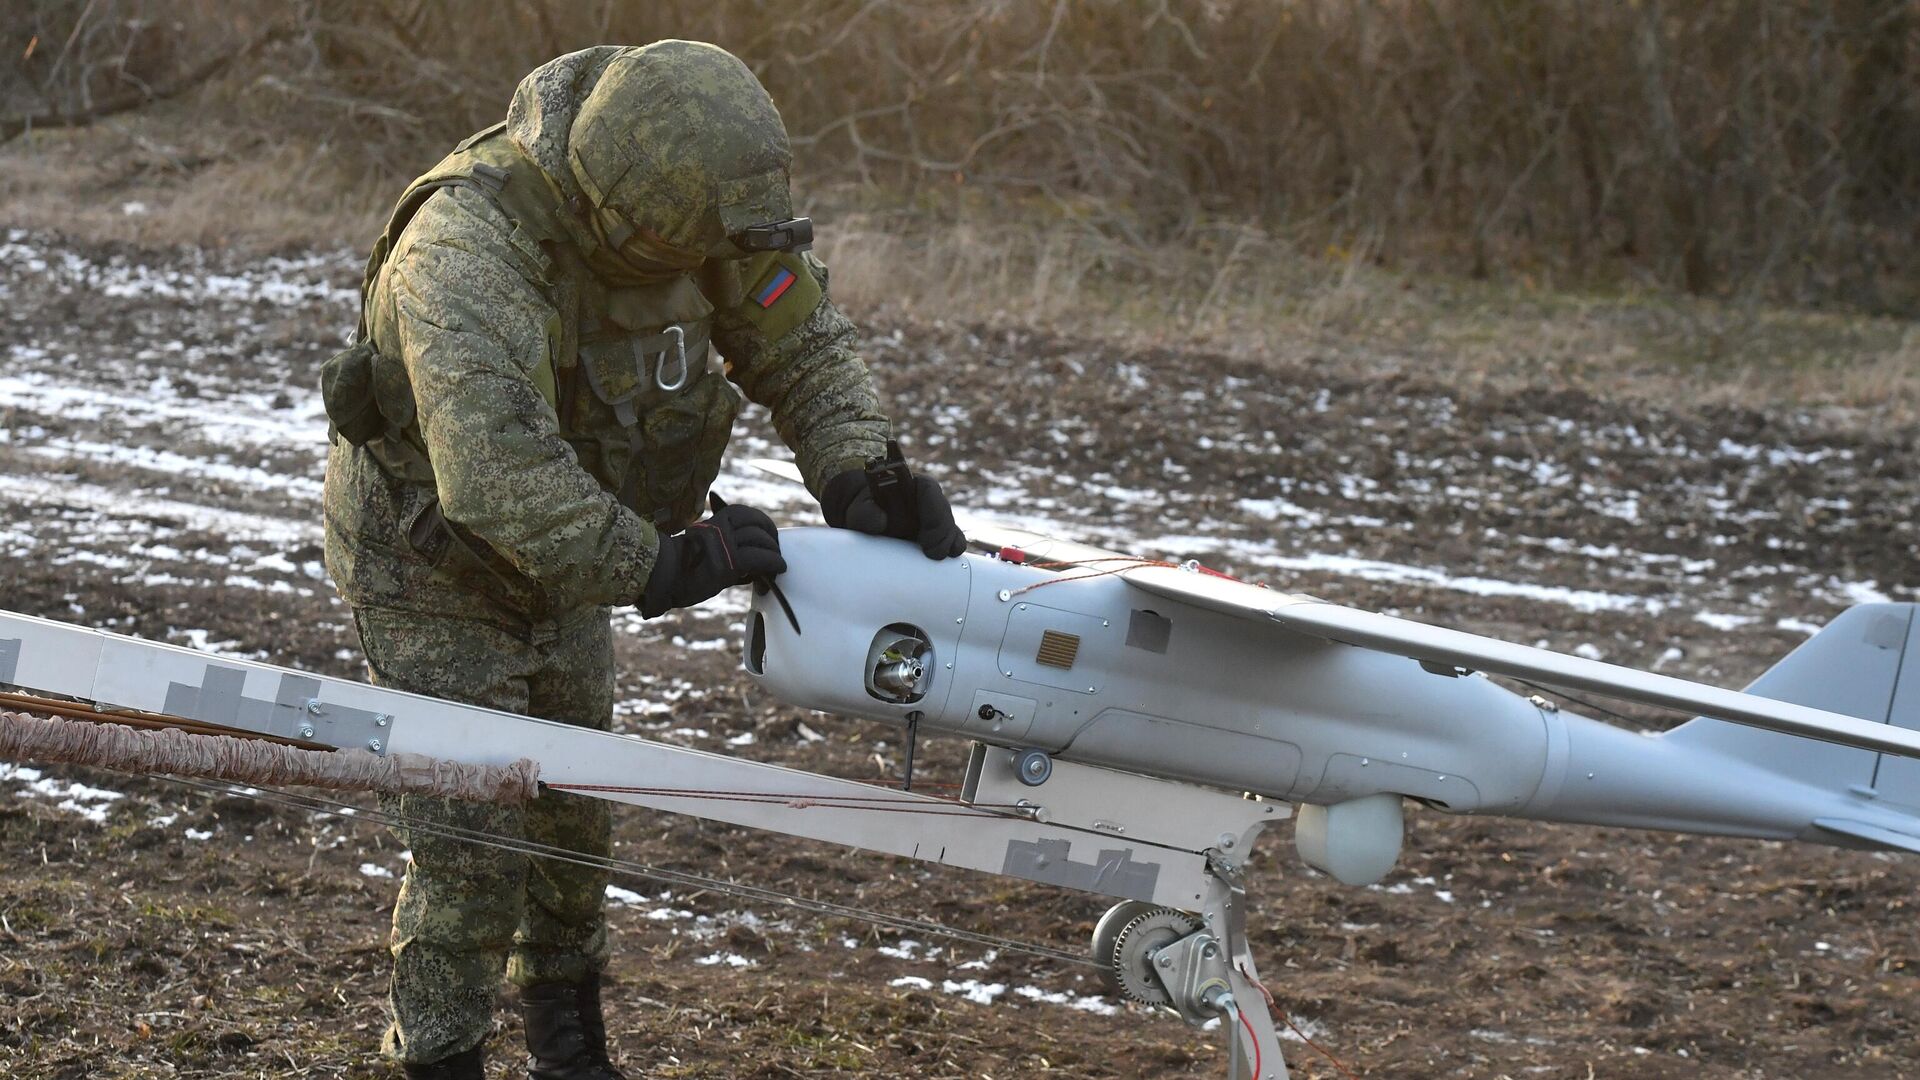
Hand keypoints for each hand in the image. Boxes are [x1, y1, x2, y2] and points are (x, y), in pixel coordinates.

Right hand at [640, 501, 785, 616]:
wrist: (664, 581)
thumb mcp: (703, 547)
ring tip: (777, 562)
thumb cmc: (683, 569)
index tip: (768, 534)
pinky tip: (778, 568)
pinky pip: (761, 558)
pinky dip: (774, 562)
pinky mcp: (729, 563)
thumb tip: (751, 559)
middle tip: (775, 549)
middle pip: (756, 523)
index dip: (761, 522)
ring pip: (761, 538)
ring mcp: (724, 544)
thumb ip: (724, 546)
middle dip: (771, 536)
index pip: (743, 513)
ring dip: (774, 551)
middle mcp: (718, 528)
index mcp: (712, 522)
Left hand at [822, 468, 966, 559]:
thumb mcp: (859, 510)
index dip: (932, 511)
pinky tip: (947, 561)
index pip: (929, 490)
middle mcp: (927, 501)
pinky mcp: (937, 536)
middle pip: (944, 512)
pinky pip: (953, 542)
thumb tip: (881, 522)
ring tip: (937, 558)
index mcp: (911, 486)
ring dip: (949, 545)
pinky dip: (952, 551)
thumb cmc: (863, 511)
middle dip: (943, 535)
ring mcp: (934, 519)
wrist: (864, 524)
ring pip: (951, 529)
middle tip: (932, 554)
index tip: (925, 538)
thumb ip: (865, 512)